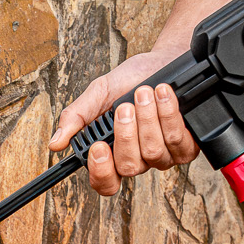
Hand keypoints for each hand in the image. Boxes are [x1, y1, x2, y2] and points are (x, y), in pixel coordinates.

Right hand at [48, 44, 198, 195]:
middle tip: (125, 107)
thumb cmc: (133, 78)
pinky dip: (169, 115)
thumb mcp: (99, 93)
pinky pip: (178, 142)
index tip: (98, 147)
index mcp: (114, 153)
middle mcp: (140, 160)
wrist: (164, 60)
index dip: (101, 172)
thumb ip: (77, 117)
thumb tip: (55, 143)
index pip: (106, 183)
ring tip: (146, 92)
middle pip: (129, 167)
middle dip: (127, 133)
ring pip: (154, 152)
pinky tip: (164, 96)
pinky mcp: (187, 147)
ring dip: (149, 118)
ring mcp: (165, 156)